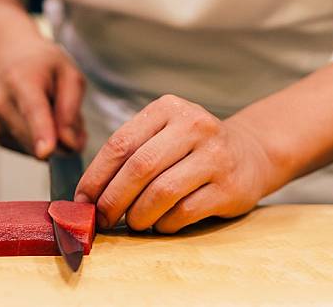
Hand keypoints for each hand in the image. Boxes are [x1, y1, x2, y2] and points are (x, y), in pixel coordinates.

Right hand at [0, 36, 85, 158]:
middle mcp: (1, 103)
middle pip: (35, 138)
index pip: (32, 111)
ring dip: (56, 141)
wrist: (9, 57)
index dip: (41, 133)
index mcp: (20, 80)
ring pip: (36, 149)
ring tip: (56, 112)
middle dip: (63, 141)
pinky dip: (44, 142)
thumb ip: (71, 107)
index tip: (46, 152)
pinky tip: (44, 121)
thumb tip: (69, 143)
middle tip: (76, 123)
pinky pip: (31, 151)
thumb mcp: (69, 73)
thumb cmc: (43, 64)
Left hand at [74, 94, 274, 232]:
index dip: (96, 176)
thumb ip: (131, 154)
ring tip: (133, 222)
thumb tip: (88, 196)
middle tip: (101, 219)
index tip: (82, 200)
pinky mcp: (230, 186)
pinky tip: (161, 223)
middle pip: (140, 168)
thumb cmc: (193, 148)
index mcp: (168, 109)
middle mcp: (194, 125)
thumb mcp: (164, 134)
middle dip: (113, 199)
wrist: (250, 153)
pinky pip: (185, 211)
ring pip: (162, 192)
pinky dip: (165, 223)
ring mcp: (215, 155)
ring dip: (138, 215)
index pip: (121, 143)